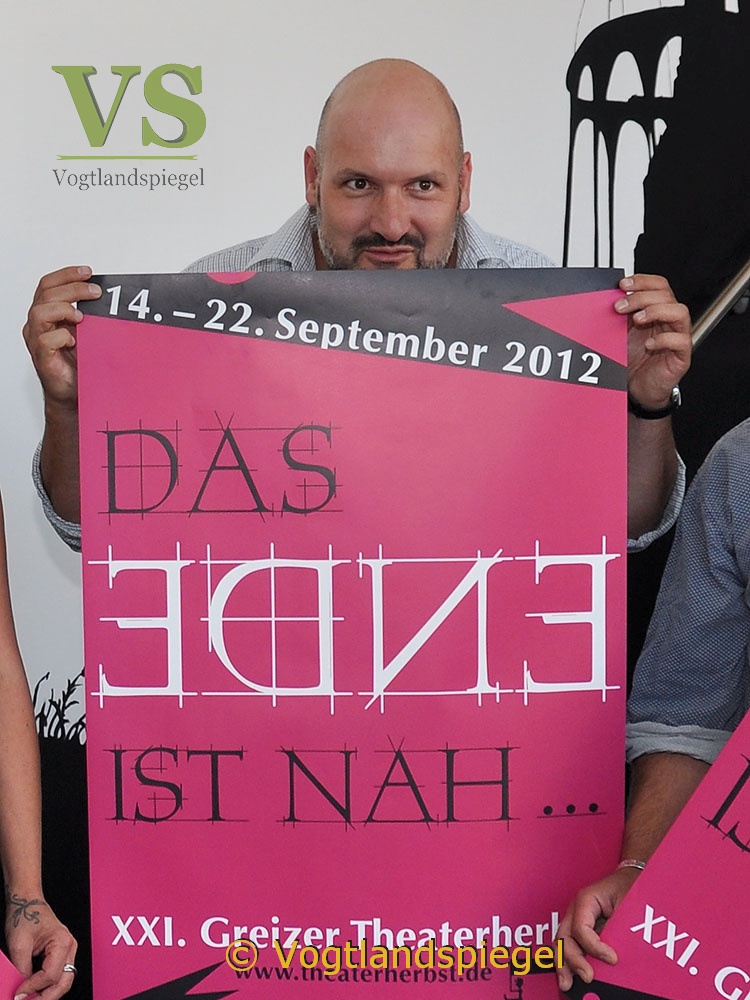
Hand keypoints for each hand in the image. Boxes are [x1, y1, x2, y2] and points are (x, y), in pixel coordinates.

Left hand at [5, 894, 76, 998]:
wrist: (26, 902)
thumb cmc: (26, 915)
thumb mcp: (19, 945)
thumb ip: (21, 970)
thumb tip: (20, 992)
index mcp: (63, 942)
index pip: (51, 975)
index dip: (33, 987)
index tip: (17, 994)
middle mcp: (69, 947)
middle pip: (64, 982)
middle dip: (45, 997)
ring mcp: (67, 951)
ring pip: (63, 981)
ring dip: (47, 994)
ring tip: (30, 998)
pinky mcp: (60, 955)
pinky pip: (58, 975)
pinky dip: (46, 986)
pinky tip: (34, 990)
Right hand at [22, 266, 101, 410]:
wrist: (74, 393)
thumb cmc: (79, 363)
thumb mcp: (87, 332)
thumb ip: (89, 314)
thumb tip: (106, 297)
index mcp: (47, 314)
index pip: (49, 285)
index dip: (67, 275)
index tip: (88, 272)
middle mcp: (38, 324)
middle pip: (46, 293)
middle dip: (73, 288)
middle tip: (95, 292)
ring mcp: (37, 340)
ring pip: (40, 311)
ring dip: (64, 309)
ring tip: (81, 317)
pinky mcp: (41, 356)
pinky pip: (46, 339)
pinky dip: (62, 336)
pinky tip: (73, 341)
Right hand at [555, 867, 639, 990]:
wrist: (632, 878)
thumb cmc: (631, 887)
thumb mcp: (629, 905)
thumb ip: (621, 929)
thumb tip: (618, 958)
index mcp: (586, 899)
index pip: (581, 927)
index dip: (594, 946)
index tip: (613, 959)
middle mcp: (577, 910)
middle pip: (565, 936)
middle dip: (571, 959)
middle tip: (586, 977)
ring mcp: (577, 920)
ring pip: (563, 942)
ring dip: (564, 963)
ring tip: (567, 983)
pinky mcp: (583, 931)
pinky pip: (572, 946)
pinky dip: (570, 961)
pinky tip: (572, 976)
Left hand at [615, 274, 691, 409]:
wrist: (639, 388)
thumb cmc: (634, 360)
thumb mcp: (622, 333)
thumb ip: (620, 316)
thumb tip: (607, 299)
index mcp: (657, 310)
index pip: (658, 285)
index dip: (642, 281)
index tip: (623, 284)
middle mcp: (669, 320)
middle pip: (666, 295)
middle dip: (641, 297)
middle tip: (621, 306)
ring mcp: (678, 336)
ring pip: (679, 312)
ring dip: (656, 311)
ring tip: (637, 320)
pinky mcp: (681, 355)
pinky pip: (680, 340)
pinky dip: (664, 339)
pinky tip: (649, 344)